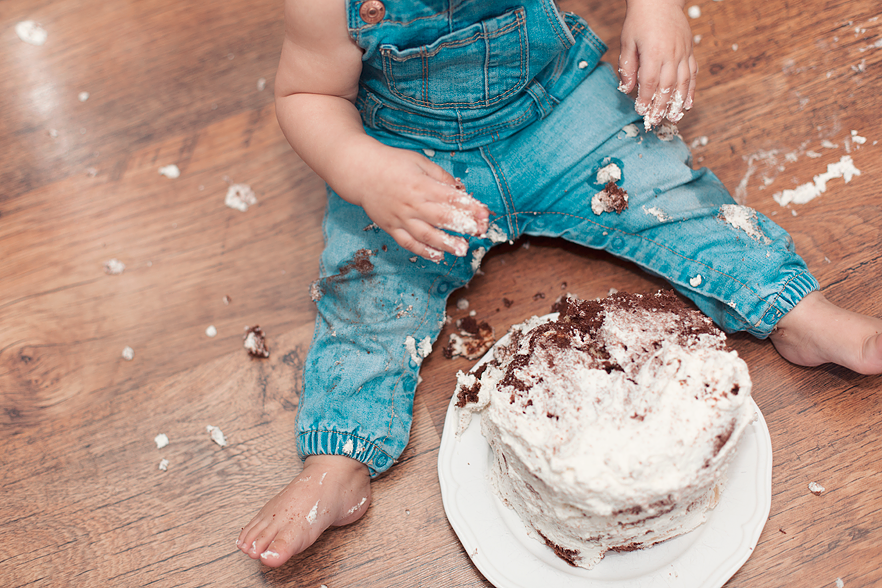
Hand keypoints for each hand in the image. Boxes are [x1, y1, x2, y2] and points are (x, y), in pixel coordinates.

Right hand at [334, 141, 489, 260]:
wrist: (361, 173)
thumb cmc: (392, 164)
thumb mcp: (419, 162)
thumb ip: (441, 177)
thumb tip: (460, 189)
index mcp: (420, 185)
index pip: (450, 198)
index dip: (469, 207)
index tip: (484, 213)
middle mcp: (411, 203)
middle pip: (441, 218)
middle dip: (462, 226)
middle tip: (479, 234)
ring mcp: (400, 218)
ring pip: (426, 235)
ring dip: (445, 244)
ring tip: (462, 250)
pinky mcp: (391, 227)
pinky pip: (408, 243)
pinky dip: (423, 251)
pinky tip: (438, 255)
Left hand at [618, 0, 696, 127]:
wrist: (660, 0)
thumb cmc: (640, 20)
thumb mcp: (627, 42)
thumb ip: (627, 67)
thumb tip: (627, 89)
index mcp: (653, 52)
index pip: (650, 82)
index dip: (646, 99)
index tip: (641, 111)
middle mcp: (671, 54)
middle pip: (667, 87)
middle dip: (661, 107)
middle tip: (655, 122)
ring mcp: (683, 53)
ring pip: (683, 82)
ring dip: (678, 103)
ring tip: (674, 118)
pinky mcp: (689, 51)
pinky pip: (693, 73)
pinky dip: (691, 90)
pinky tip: (687, 103)